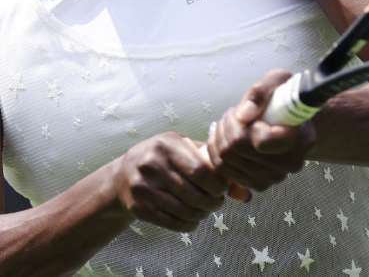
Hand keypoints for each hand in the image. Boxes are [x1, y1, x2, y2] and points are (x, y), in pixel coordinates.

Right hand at [112, 132, 227, 231]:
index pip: (202, 171)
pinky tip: (192, 219)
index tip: (222, 188)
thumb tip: (245, 194)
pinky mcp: (138, 208)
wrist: (123, 175)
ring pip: (184, 210)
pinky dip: (188, 224)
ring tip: (205, 209)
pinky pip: (172, 223)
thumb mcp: (184, 150)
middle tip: (216, 202)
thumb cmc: (164, 159)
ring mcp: (142, 187)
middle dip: (212, 202)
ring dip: (201, 214)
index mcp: (166, 145)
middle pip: (194, 194)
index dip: (218, 185)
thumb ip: (213, 165)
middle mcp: (151, 164)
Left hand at [206, 69, 316, 199]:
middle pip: (237, 149)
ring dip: (220, 137)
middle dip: (228, 126)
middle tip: (234, 114)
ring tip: (230, 123)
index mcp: (301, 138)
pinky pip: (223, 171)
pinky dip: (217, 152)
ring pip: (226, 161)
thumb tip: (243, 115)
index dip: (247, 125)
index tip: (252, 114)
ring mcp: (274, 177)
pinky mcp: (258, 184)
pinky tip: (225, 138)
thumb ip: (261, 92)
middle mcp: (291, 164)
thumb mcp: (278, 80)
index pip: (262, 142)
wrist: (292, 120)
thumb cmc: (285, 96)